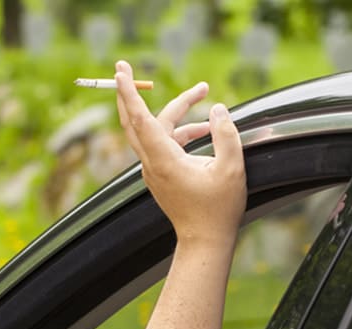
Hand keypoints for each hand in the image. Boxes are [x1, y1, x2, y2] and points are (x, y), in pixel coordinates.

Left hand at [114, 60, 246, 245]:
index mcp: (164, 160)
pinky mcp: (161, 175)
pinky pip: (165, 143)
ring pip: (155, 129)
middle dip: (129, 91)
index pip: (140, 119)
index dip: (129, 94)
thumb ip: (225, 134)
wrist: (205, 241)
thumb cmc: (219, 209)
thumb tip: (218, 109)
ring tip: (203, 92)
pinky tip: (206, 128)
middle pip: (134, 120)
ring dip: (176, 110)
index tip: (119, 72)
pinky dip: (181, 130)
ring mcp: (155, 170)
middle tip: (123, 66)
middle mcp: (153, 163)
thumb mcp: (232, 168)